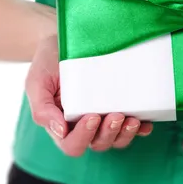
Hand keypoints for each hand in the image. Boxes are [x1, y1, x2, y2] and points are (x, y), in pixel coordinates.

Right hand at [25, 35, 152, 155]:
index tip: (92, 116)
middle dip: (108, 134)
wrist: (64, 38)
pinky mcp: (118, 106)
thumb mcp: (37, 81)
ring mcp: (102, 118)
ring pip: (116, 140)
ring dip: (125, 134)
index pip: (72, 145)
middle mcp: (83, 125)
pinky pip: (132, 127)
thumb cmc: (48, 61)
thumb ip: (42, 108)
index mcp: (61, 124)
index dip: (83, 137)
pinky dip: (140, 129)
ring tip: (132, 119)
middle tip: (115, 115)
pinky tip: (145, 123)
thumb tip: (60, 131)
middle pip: (98, 144)